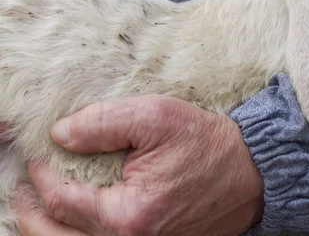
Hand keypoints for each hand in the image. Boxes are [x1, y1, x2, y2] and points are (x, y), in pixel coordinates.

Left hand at [11, 95, 264, 235]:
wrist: (251, 172)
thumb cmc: (209, 145)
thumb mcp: (157, 118)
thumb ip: (104, 123)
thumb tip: (62, 134)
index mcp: (130, 215)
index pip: (62, 201)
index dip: (42, 178)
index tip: (38, 157)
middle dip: (32, 214)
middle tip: (21, 193)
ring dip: (50, 231)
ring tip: (37, 211)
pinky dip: (79, 234)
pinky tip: (74, 220)